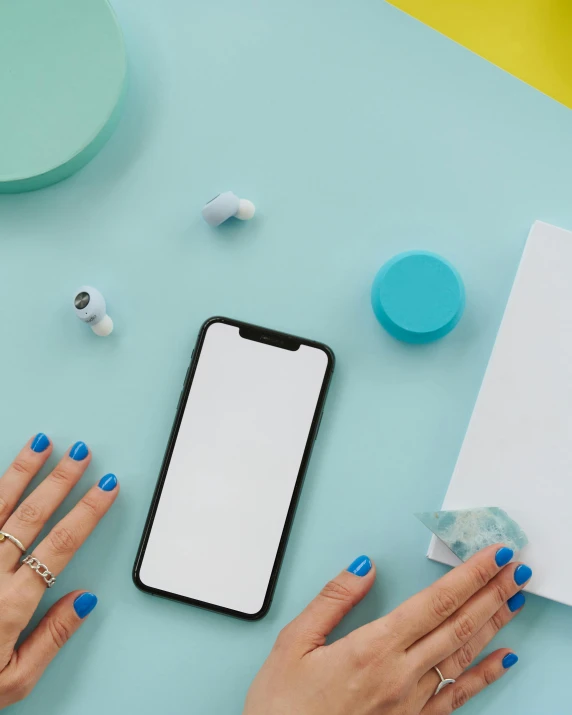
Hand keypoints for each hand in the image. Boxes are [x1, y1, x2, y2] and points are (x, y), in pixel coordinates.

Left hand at [0, 434, 118, 707]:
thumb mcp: (13, 682)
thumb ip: (51, 638)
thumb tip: (85, 599)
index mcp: (10, 604)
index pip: (61, 544)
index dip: (87, 511)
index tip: (107, 486)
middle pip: (31, 515)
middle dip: (60, 479)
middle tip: (80, 452)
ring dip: (21, 472)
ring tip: (40, 444)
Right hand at [245, 546, 529, 714]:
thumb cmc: (283, 707)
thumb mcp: (293, 642)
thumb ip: (333, 600)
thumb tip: (363, 567)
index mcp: (372, 650)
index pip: (434, 603)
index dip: (468, 577)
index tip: (491, 556)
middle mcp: (399, 676)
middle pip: (456, 625)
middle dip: (490, 591)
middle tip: (513, 567)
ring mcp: (410, 702)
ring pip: (462, 655)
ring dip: (492, 624)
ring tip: (513, 599)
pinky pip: (456, 697)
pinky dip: (483, 676)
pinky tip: (502, 659)